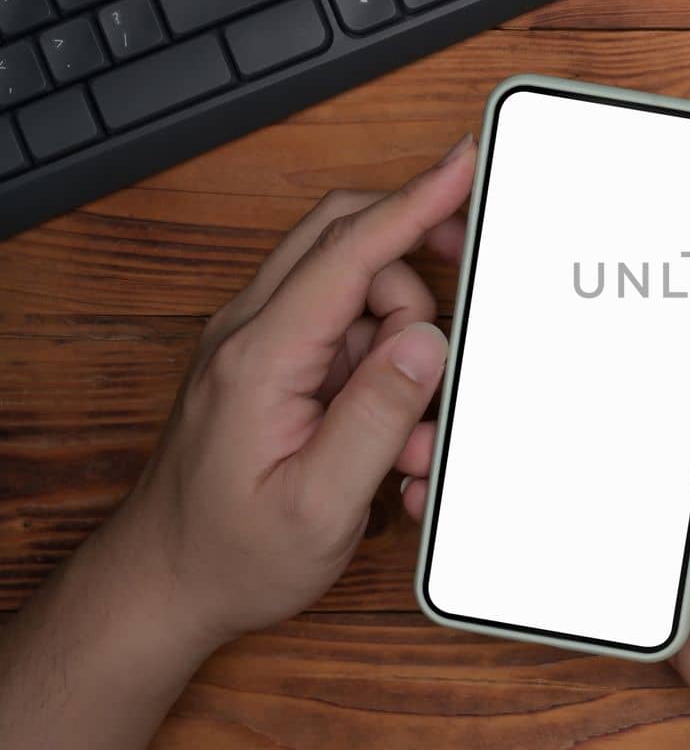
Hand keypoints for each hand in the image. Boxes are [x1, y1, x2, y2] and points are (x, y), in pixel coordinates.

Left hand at [112, 135, 476, 648]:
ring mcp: (259, 345)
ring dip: (402, 338)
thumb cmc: (234, 554)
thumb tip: (426, 344)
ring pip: (354, 286)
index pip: (348, 252)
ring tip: (406, 432)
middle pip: (346, 239)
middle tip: (463, 291)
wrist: (165, 583)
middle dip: (416, 256)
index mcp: (260, 358)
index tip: (463, 165)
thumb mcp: (319, 505)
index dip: (415, 202)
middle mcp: (252, 334)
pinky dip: (381, 362)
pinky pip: (344, 329)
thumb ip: (376, 419)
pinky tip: (386, 430)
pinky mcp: (272, 364)